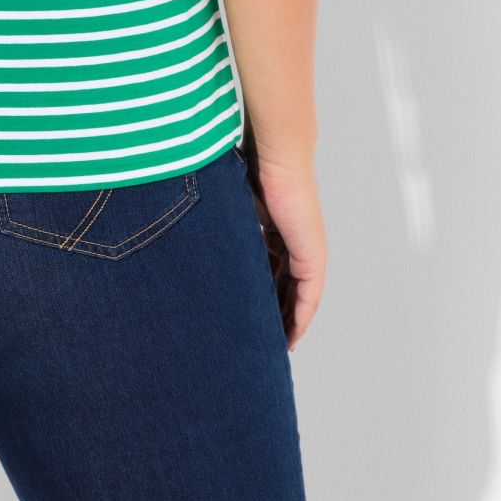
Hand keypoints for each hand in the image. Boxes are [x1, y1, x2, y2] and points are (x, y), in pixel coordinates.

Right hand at [239, 142, 326, 350]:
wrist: (276, 156)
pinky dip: (299, 316)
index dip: (259, 293)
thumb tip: (187, 228)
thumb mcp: (232, 205)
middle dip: (273, 312)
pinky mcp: (313, 255)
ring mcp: (306, 249)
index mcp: (274, 230)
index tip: (246, 313)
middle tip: (259, 338)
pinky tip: (290, 335)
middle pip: (285, 286)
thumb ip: (222, 223)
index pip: (269, 270)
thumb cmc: (250, 168)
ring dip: (287, 320)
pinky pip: (308, 295)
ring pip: (298, 295)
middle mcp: (293, 242)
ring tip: (274, 344)